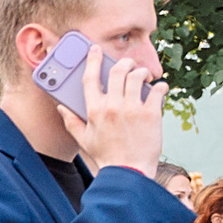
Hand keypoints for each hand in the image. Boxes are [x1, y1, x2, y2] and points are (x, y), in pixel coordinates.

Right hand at [60, 53, 163, 176]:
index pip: (90, 78)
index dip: (92, 60)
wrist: (128, 171)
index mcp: (94, 111)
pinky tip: (158, 89)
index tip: (95, 50)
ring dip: (142, 72)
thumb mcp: (84, 139)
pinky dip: (160, 87)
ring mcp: (133, 109)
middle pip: (118, 70)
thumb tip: (61, 107)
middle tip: (129, 65)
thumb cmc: (106, 155)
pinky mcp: (151, 113)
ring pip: (138, 76)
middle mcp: (113, 106)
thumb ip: (71, 121)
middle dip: (125, 63)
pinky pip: (158, 90)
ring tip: (144, 77)